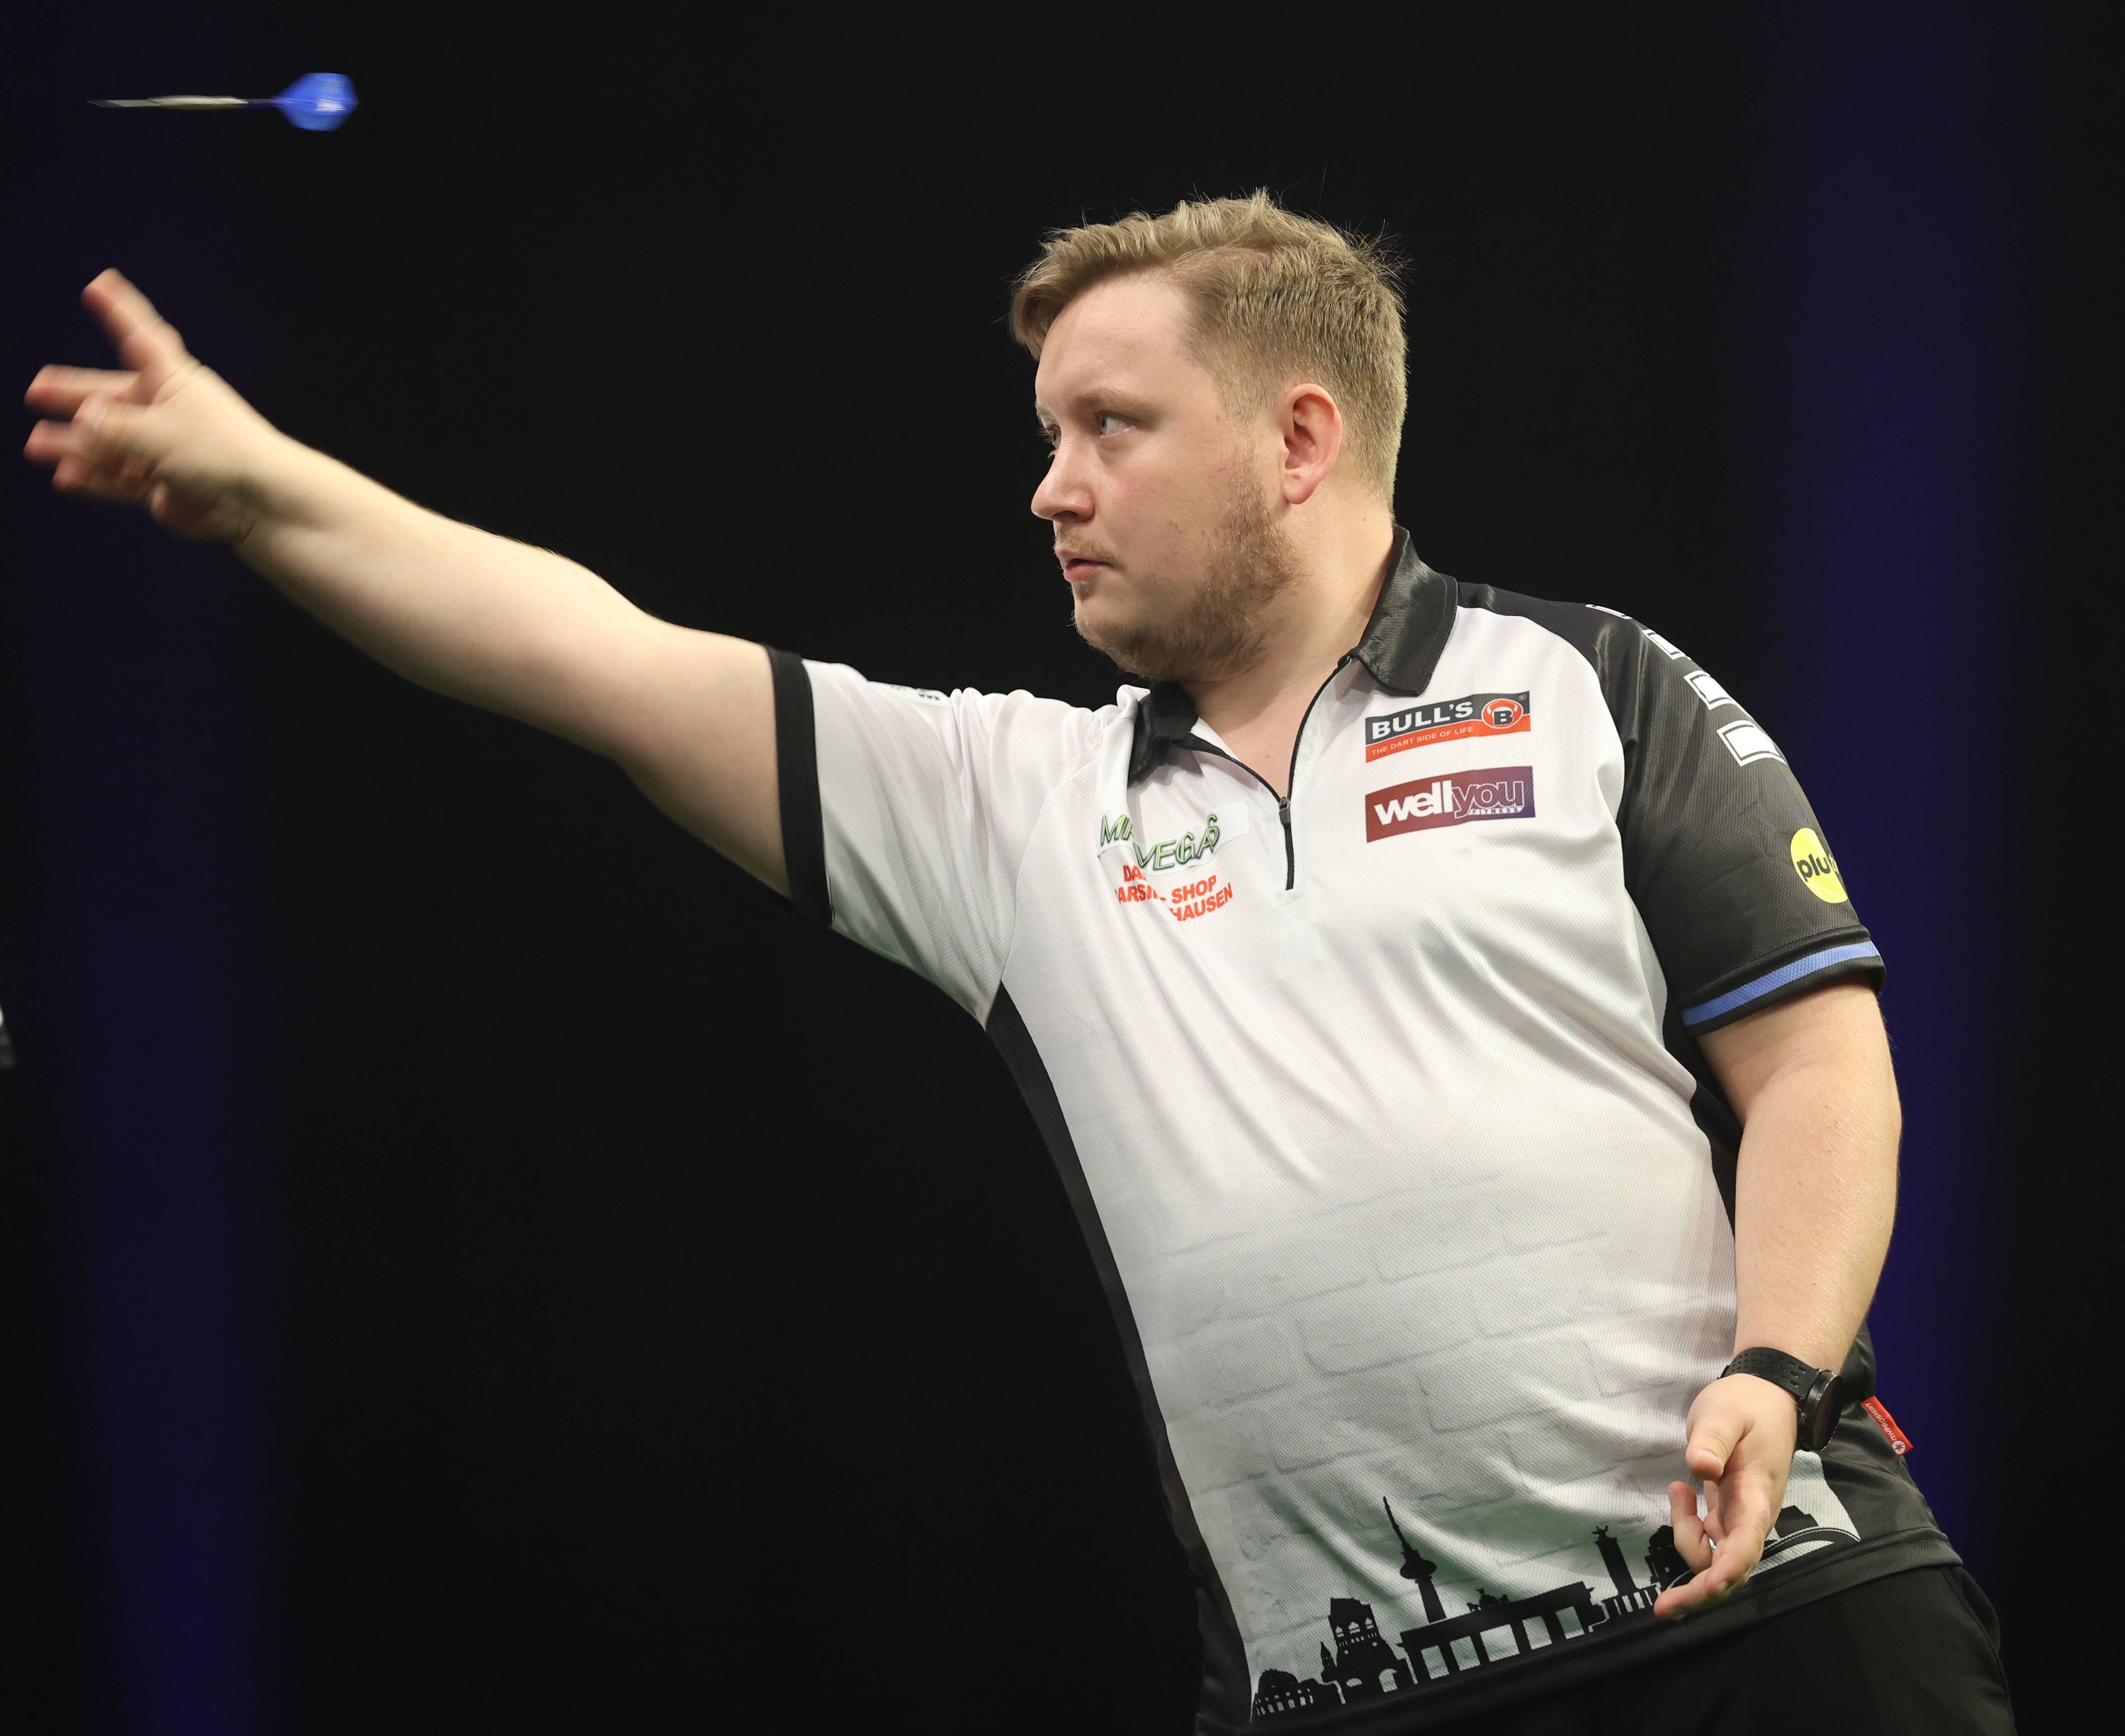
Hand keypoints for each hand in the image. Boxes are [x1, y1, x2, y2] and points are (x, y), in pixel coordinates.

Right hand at [23, 270, 283, 542]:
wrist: (259, 502)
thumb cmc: (220, 453)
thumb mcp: (158, 433)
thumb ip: (114, 429)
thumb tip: (84, 423)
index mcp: (172, 380)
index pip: (140, 336)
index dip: (119, 310)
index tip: (99, 284)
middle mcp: (166, 410)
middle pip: (111, 398)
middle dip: (74, 394)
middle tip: (38, 390)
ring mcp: (163, 449)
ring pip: (109, 443)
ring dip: (74, 445)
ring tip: (36, 445)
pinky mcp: (163, 485)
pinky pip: (119, 478)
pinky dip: (95, 478)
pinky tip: (67, 478)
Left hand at [1652, 1371, 1797, 1619]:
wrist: (1769, 1398)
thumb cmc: (1746, 1404)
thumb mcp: (1724, 1412)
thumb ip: (1713, 1439)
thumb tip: (1701, 1468)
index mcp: (1757, 1494)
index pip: (1748, 1542)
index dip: (1729, 1568)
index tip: (1708, 1586)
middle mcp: (1753, 1516)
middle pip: (1732, 1568)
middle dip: (1701, 1592)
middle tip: (1663, 1608)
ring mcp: (1743, 1518)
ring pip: (1716, 1557)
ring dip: (1688, 1544)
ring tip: (1678, 1491)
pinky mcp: (1731, 1514)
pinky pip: (1709, 1540)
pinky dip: (1689, 1529)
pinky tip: (1682, 1493)